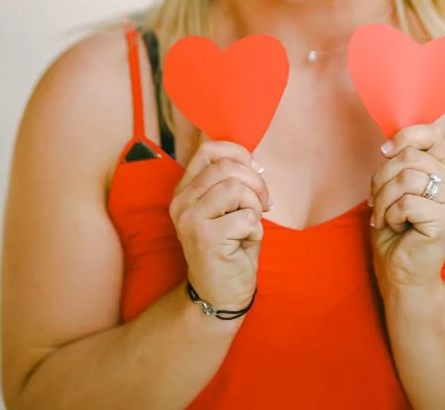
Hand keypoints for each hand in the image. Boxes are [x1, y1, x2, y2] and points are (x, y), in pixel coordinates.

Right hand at [167, 139, 267, 312]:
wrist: (220, 294)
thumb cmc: (230, 248)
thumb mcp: (228, 209)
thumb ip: (233, 182)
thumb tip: (254, 163)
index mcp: (185, 190)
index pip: (208, 150)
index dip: (239, 154)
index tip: (255, 173)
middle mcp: (181, 202)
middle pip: (226, 166)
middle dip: (255, 183)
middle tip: (264, 205)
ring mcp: (190, 219)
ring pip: (236, 188)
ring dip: (254, 207)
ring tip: (250, 226)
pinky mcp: (205, 238)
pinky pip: (245, 217)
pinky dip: (256, 229)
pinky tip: (246, 243)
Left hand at [369, 124, 444, 294]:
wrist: (401, 273)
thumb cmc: (396, 231)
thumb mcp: (394, 190)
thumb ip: (400, 165)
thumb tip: (388, 144)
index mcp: (444, 171)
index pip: (431, 134)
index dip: (404, 137)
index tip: (385, 152)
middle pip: (409, 157)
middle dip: (382, 179)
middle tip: (377, 201)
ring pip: (406, 178)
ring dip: (384, 200)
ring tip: (386, 217)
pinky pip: (406, 203)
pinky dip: (391, 215)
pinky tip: (397, 228)